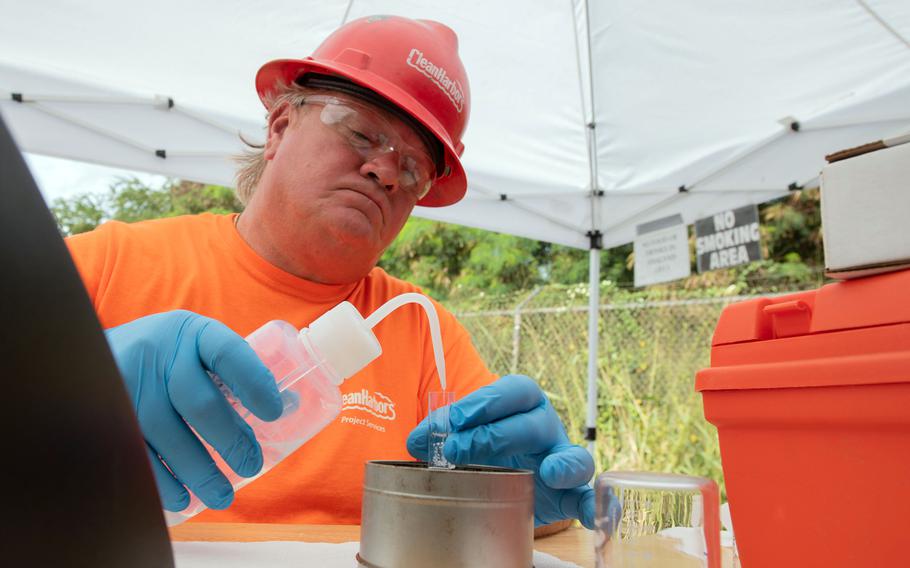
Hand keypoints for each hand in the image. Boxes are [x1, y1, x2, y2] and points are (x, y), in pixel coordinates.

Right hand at [106, 310, 281, 511]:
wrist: (87, 349)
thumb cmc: (165, 356)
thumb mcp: (196, 346)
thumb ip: (233, 370)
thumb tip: (291, 406)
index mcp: (192, 331)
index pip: (229, 353)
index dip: (255, 383)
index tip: (274, 413)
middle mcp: (157, 352)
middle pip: (199, 403)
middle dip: (231, 441)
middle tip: (252, 464)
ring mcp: (125, 383)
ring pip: (167, 435)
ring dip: (199, 472)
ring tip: (222, 495)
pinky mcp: (101, 414)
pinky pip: (135, 453)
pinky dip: (161, 481)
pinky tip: (181, 498)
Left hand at [407, 375, 595, 527]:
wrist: (503, 477)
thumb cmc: (483, 446)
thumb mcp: (462, 435)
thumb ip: (440, 434)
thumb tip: (415, 441)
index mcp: (522, 403)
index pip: (514, 390)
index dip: (486, 401)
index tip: (456, 418)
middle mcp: (546, 427)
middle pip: (534, 423)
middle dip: (494, 435)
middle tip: (455, 451)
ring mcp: (561, 459)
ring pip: (573, 455)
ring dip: (563, 463)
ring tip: (549, 473)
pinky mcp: (569, 494)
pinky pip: (588, 497)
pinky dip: (594, 506)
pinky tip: (593, 516)